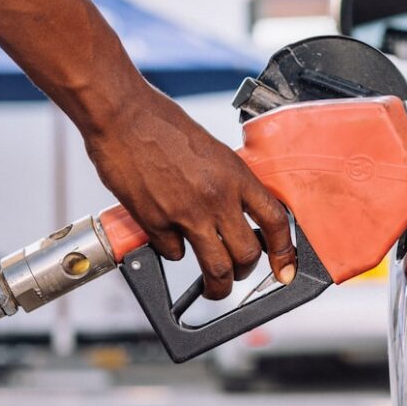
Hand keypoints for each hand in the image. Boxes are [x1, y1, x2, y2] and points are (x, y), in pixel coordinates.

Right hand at [84, 84, 295, 298]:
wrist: (122, 117)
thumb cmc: (162, 125)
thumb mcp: (211, 151)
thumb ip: (226, 183)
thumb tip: (236, 212)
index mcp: (236, 175)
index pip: (275, 222)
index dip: (284, 252)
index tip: (283, 268)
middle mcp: (217, 197)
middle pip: (247, 254)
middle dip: (244, 273)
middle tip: (237, 274)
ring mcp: (186, 213)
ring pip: (216, 268)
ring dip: (217, 286)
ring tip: (213, 288)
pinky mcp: (155, 223)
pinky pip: (174, 254)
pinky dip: (173, 252)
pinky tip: (167, 237)